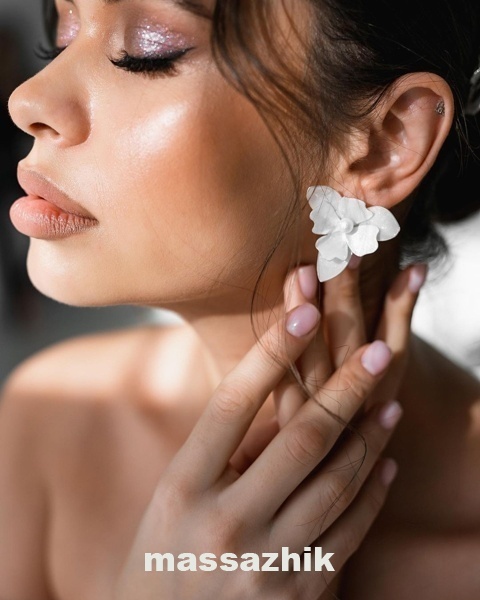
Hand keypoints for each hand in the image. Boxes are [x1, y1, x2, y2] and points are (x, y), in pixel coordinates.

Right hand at [114, 264, 422, 599]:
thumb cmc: (164, 550)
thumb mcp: (175, 493)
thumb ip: (225, 450)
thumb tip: (286, 401)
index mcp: (183, 486)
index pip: (234, 402)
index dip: (273, 351)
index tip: (306, 310)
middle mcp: (224, 523)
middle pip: (302, 438)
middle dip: (346, 387)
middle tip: (377, 350)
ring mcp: (265, 564)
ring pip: (337, 483)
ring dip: (369, 437)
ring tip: (387, 402)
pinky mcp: (297, 593)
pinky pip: (349, 533)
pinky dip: (371, 492)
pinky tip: (384, 463)